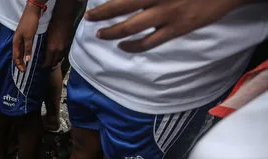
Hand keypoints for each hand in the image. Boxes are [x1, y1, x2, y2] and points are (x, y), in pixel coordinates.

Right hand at [12, 4, 40, 71]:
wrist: (32, 11)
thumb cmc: (29, 22)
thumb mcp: (29, 37)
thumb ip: (27, 48)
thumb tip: (26, 59)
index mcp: (16, 42)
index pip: (15, 57)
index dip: (19, 64)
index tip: (23, 71)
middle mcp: (17, 41)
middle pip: (17, 55)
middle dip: (20, 63)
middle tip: (24, 70)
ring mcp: (21, 38)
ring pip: (20, 51)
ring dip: (23, 58)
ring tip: (26, 64)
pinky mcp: (25, 35)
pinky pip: (24, 47)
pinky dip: (26, 52)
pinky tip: (29, 54)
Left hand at [42, 21, 70, 68]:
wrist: (63, 18)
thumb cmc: (52, 25)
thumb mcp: (46, 37)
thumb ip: (46, 46)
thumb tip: (44, 52)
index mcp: (51, 48)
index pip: (48, 62)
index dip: (45, 66)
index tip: (42, 66)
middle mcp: (58, 49)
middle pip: (54, 62)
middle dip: (50, 65)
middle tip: (47, 66)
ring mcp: (64, 47)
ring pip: (60, 58)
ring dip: (56, 60)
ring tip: (52, 61)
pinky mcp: (68, 44)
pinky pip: (63, 53)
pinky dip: (60, 55)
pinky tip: (57, 54)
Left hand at [85, 0, 249, 52]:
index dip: (106, 2)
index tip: (93, 5)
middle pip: (121, 8)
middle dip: (101, 14)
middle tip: (90, 18)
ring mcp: (167, 15)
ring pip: (130, 27)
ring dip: (112, 32)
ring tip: (100, 34)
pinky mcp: (177, 29)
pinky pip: (149, 43)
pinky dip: (132, 46)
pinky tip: (123, 46)